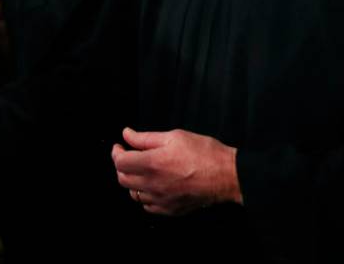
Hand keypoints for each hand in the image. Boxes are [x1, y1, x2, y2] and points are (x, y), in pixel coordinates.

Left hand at [111, 127, 240, 215]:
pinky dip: (145, 196)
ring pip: (133, 194)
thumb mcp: (174, 136)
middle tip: (129, 156)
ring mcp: (161, 200)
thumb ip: (146, 138)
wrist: (227, 175)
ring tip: (141, 170)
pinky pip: (148, 206)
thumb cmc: (204, 153)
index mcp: (153, 163)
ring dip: (132, 181)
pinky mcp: (170, 210)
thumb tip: (126, 134)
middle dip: (122, 166)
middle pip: (122, 179)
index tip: (120, 146)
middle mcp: (154, 184)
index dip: (116, 153)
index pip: (120, 162)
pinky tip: (152, 186)